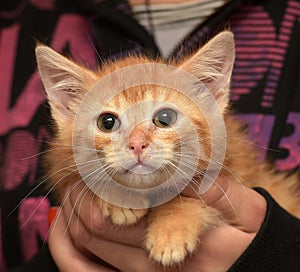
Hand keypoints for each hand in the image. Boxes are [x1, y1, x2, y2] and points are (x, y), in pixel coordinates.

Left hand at [48, 177, 265, 271]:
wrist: (255, 269)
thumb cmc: (250, 238)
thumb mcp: (246, 209)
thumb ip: (214, 188)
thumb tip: (179, 170)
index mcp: (180, 238)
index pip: (125, 207)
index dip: (107, 180)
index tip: (102, 159)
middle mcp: (154, 264)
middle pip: (97, 225)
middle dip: (86, 192)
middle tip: (87, 169)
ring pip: (83, 247)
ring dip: (73, 214)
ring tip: (76, 191)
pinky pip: (83, 271)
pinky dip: (67, 247)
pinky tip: (66, 224)